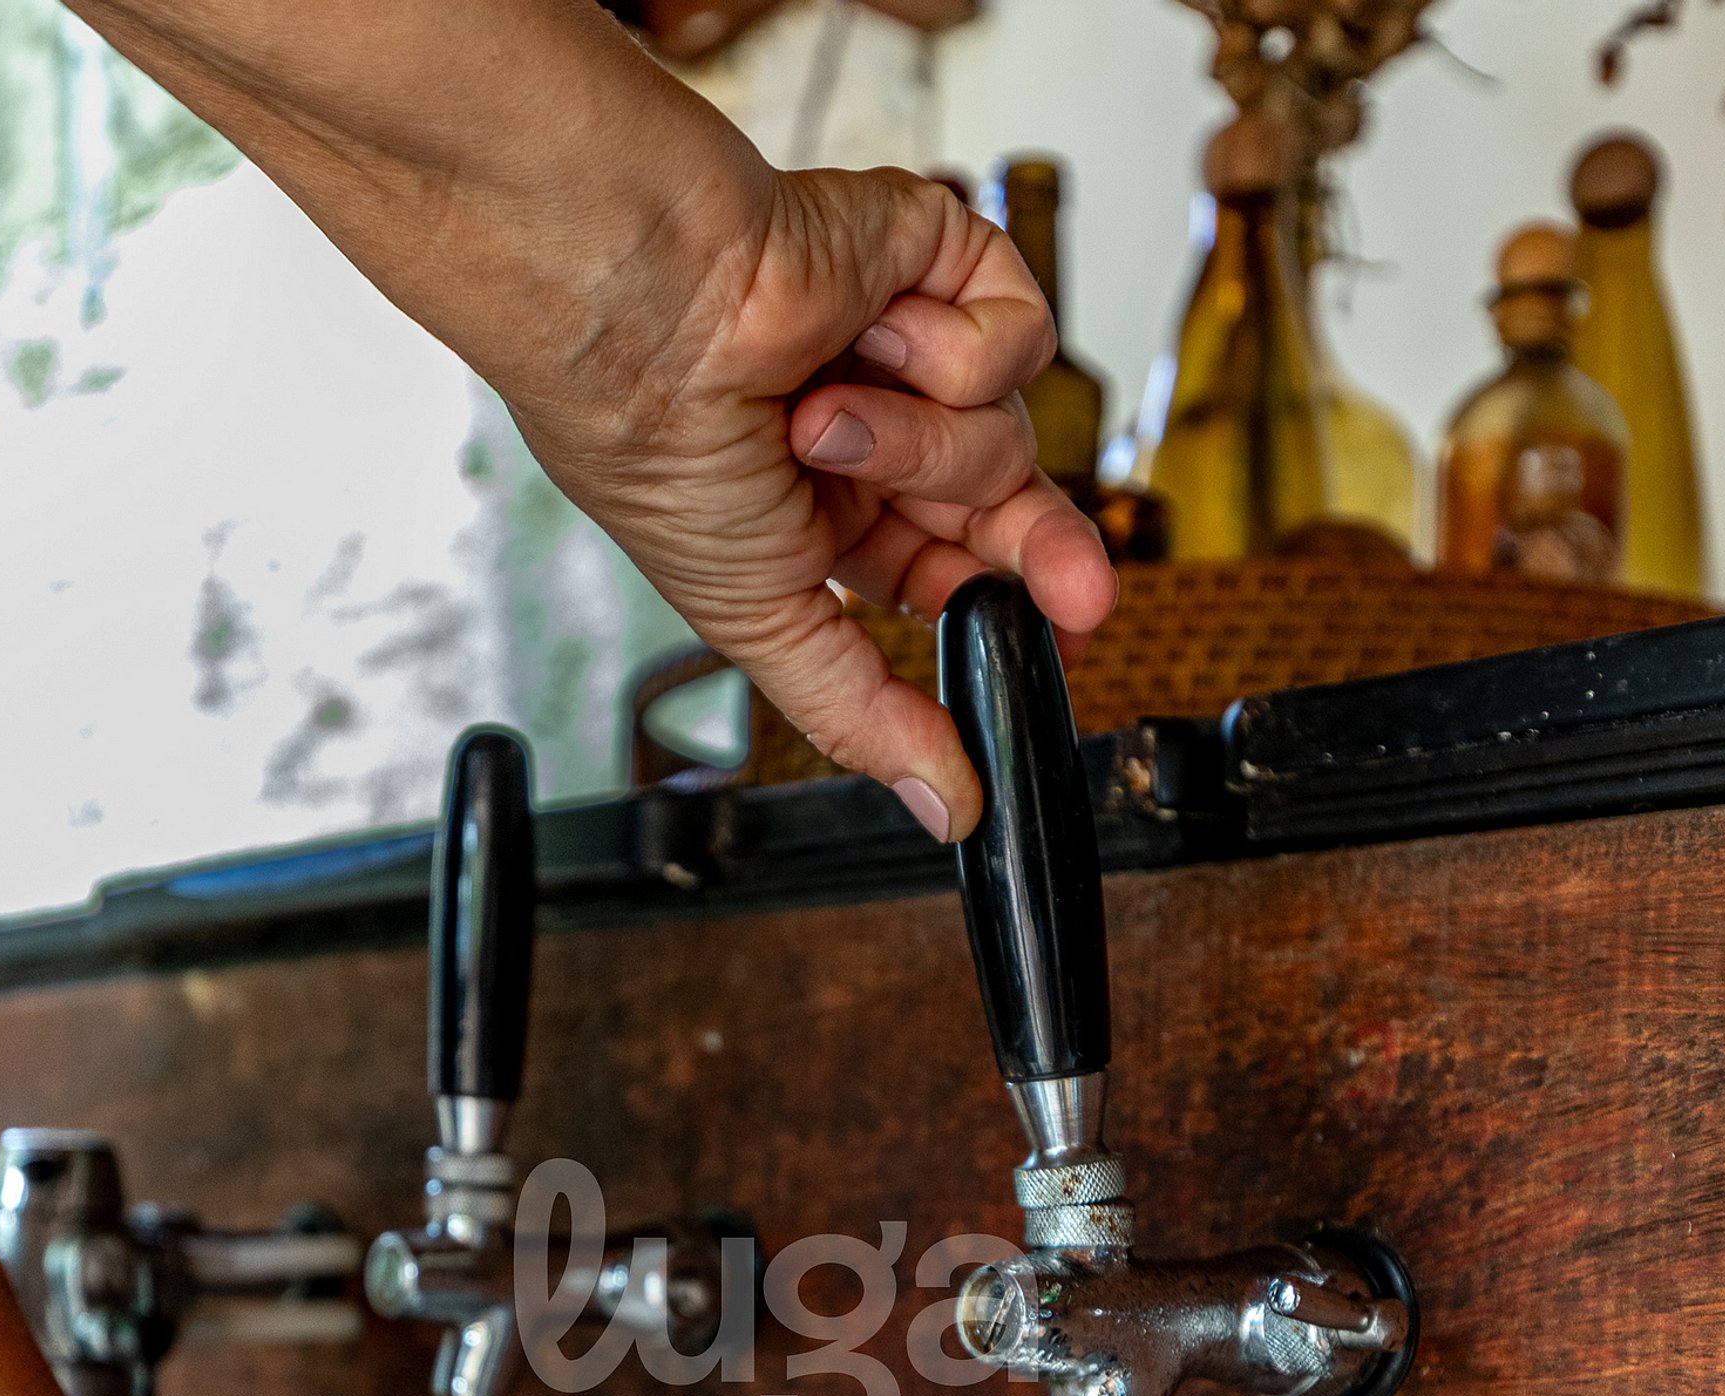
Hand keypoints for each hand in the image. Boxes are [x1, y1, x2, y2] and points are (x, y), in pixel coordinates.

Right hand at [508, 163, 1116, 840]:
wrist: (644, 313)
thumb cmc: (661, 449)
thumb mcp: (767, 623)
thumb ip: (863, 718)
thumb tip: (943, 808)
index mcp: (825, 514)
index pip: (949, 571)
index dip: (1003, 608)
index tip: (1051, 647)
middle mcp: (874, 430)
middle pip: (1012, 505)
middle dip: (1046, 554)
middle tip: (1081, 601)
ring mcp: (909, 342)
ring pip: (1006, 430)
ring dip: (921, 440)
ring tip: (824, 416)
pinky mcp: (942, 259)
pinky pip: (1020, 331)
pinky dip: (952, 348)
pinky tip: (872, 332)